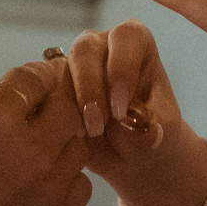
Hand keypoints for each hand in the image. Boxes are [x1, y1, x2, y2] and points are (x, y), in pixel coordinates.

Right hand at [0, 59, 94, 205]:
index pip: (31, 78)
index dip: (31, 76)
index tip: (31, 80)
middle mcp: (32, 148)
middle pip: (64, 108)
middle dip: (50, 105)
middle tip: (36, 114)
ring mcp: (51, 186)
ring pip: (76, 146)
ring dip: (59, 143)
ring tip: (35, 154)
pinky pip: (79, 185)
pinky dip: (64, 180)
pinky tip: (41, 187)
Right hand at [60, 20, 206, 205]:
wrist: (140, 168)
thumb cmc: (159, 145)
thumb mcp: (162, 136)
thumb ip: (151, 129)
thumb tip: (141, 134)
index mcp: (140, 45)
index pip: (128, 36)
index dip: (124, 68)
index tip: (127, 109)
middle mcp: (105, 49)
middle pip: (87, 46)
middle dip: (92, 84)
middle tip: (101, 123)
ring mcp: (76, 68)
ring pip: (61, 64)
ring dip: (72, 96)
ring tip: (88, 132)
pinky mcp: (55, 91)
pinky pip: (44, 90)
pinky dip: (53, 109)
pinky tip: (67, 134)